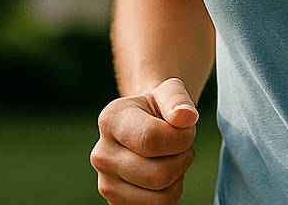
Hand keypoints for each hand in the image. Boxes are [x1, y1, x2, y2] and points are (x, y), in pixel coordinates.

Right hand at [90, 77, 199, 203]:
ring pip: (162, 197)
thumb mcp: (170, 91)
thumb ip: (178, 99)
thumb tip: (186, 117)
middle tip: (181, 144)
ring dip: (179, 177)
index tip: (186, 126)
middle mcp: (101, 155)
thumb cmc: (160, 108)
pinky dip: (171, 193)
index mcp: (110, 120)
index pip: (151, 139)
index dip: (181, 137)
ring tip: (172, 157)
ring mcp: (106, 184)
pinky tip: (164, 175)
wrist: (147, 127)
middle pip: (159, 174)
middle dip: (184, 158)